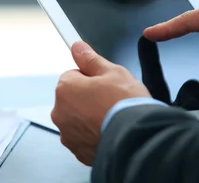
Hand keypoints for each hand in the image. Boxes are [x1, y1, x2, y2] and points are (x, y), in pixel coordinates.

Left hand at [51, 41, 150, 165]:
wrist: (138, 139)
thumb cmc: (125, 105)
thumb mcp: (113, 72)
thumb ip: (91, 59)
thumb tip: (78, 47)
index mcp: (65, 88)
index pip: (73, 75)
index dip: (92, 78)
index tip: (105, 84)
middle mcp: (60, 112)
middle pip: (74, 98)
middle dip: (89, 98)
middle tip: (111, 101)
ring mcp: (68, 134)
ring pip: (78, 119)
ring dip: (90, 117)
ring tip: (112, 117)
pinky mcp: (78, 151)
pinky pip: (84, 138)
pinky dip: (94, 134)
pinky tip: (110, 131)